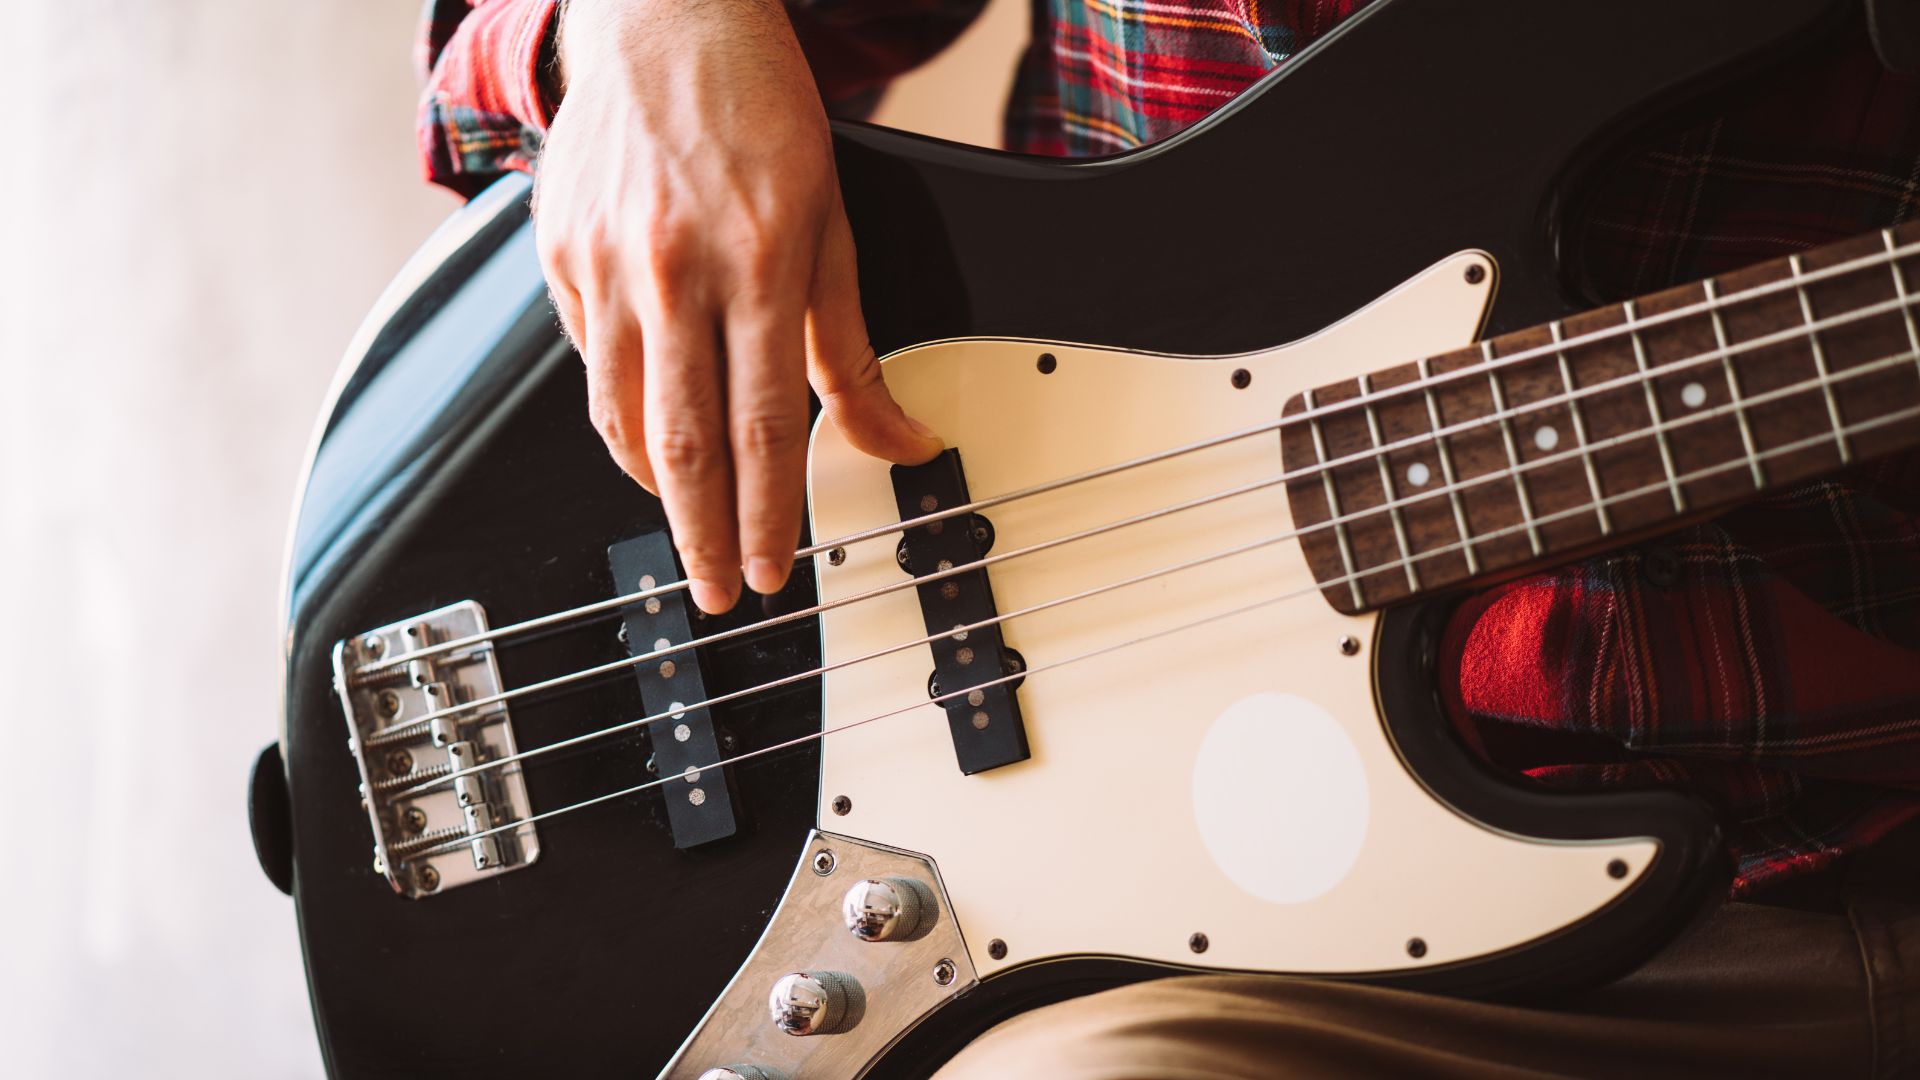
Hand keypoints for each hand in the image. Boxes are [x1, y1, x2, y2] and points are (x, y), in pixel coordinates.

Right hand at [536, 0, 942, 613]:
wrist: (667, 23)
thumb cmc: (760, 118)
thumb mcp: (832, 229)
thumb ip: (854, 351)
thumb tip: (900, 439)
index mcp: (759, 265)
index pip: (764, 428)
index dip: (766, 516)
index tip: (767, 570)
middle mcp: (675, 271)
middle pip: (684, 443)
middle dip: (701, 534)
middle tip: (714, 592)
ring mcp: (605, 264)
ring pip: (619, 417)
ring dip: (655, 487)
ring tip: (686, 520)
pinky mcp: (557, 256)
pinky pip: (586, 363)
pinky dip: (617, 410)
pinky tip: (646, 429)